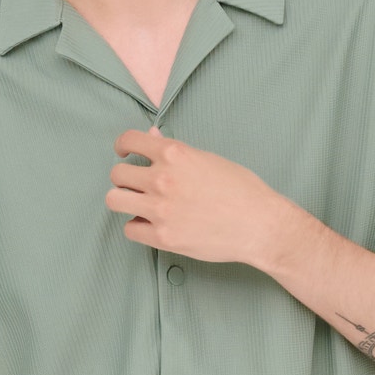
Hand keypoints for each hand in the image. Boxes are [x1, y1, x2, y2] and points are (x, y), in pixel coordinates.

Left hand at [107, 125, 291, 265]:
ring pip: (114, 200)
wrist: (260, 225)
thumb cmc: (242, 190)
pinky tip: (153, 225)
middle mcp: (162, 179)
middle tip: (137, 185)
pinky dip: (139, 227)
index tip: (124, 153)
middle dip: (125, 178)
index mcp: (175, 154)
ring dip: (125, 201)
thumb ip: (175, 151)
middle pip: (117, 174)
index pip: (129, 140)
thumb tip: (152, 137)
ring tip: (140, 205)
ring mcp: (160, 209)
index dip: (122, 146)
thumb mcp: (209, 159)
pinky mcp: (162, 237)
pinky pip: (130, 229)